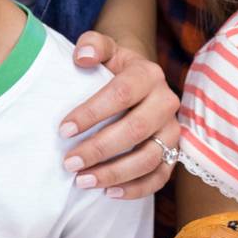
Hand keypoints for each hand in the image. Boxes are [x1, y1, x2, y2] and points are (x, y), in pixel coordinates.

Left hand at [58, 33, 178, 199]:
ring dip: (115, 173)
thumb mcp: (104, 48)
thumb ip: (92, 45)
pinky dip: (136, 189)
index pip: (121, 93)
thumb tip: (81, 57)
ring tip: (83, 181)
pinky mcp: (174, 153)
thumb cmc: (113, 66)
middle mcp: (166, 102)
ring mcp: (172, 130)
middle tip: (69, 163)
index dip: (91, 113)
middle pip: (136, 129)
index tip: (63, 129)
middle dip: (99, 149)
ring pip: (150, 157)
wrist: (138, 79)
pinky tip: (109, 192)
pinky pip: (160, 177)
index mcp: (148, 74)